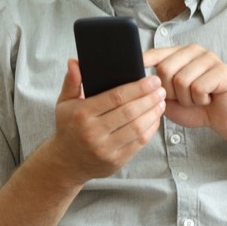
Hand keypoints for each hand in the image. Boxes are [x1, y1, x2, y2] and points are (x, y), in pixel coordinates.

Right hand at [48, 58, 166, 185]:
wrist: (66, 163)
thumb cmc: (69, 127)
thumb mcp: (64, 103)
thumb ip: (72, 81)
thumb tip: (74, 61)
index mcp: (82, 114)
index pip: (115, 97)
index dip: (138, 87)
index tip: (152, 79)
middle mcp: (93, 133)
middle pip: (129, 112)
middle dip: (149, 98)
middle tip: (161, 89)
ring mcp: (105, 149)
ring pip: (137, 128)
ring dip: (153, 113)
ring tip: (162, 102)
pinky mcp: (116, 161)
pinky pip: (139, 143)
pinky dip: (151, 129)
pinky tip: (155, 118)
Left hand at [144, 45, 226, 134]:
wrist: (222, 118)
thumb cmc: (195, 107)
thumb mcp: (168, 98)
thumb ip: (155, 88)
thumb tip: (138, 82)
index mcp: (180, 54)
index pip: (157, 53)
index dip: (144, 60)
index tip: (135, 64)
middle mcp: (195, 51)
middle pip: (166, 69)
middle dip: (170, 92)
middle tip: (183, 98)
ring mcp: (211, 58)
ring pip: (182, 80)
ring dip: (187, 99)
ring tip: (196, 99)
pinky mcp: (223, 70)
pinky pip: (199, 88)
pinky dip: (200, 100)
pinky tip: (207, 99)